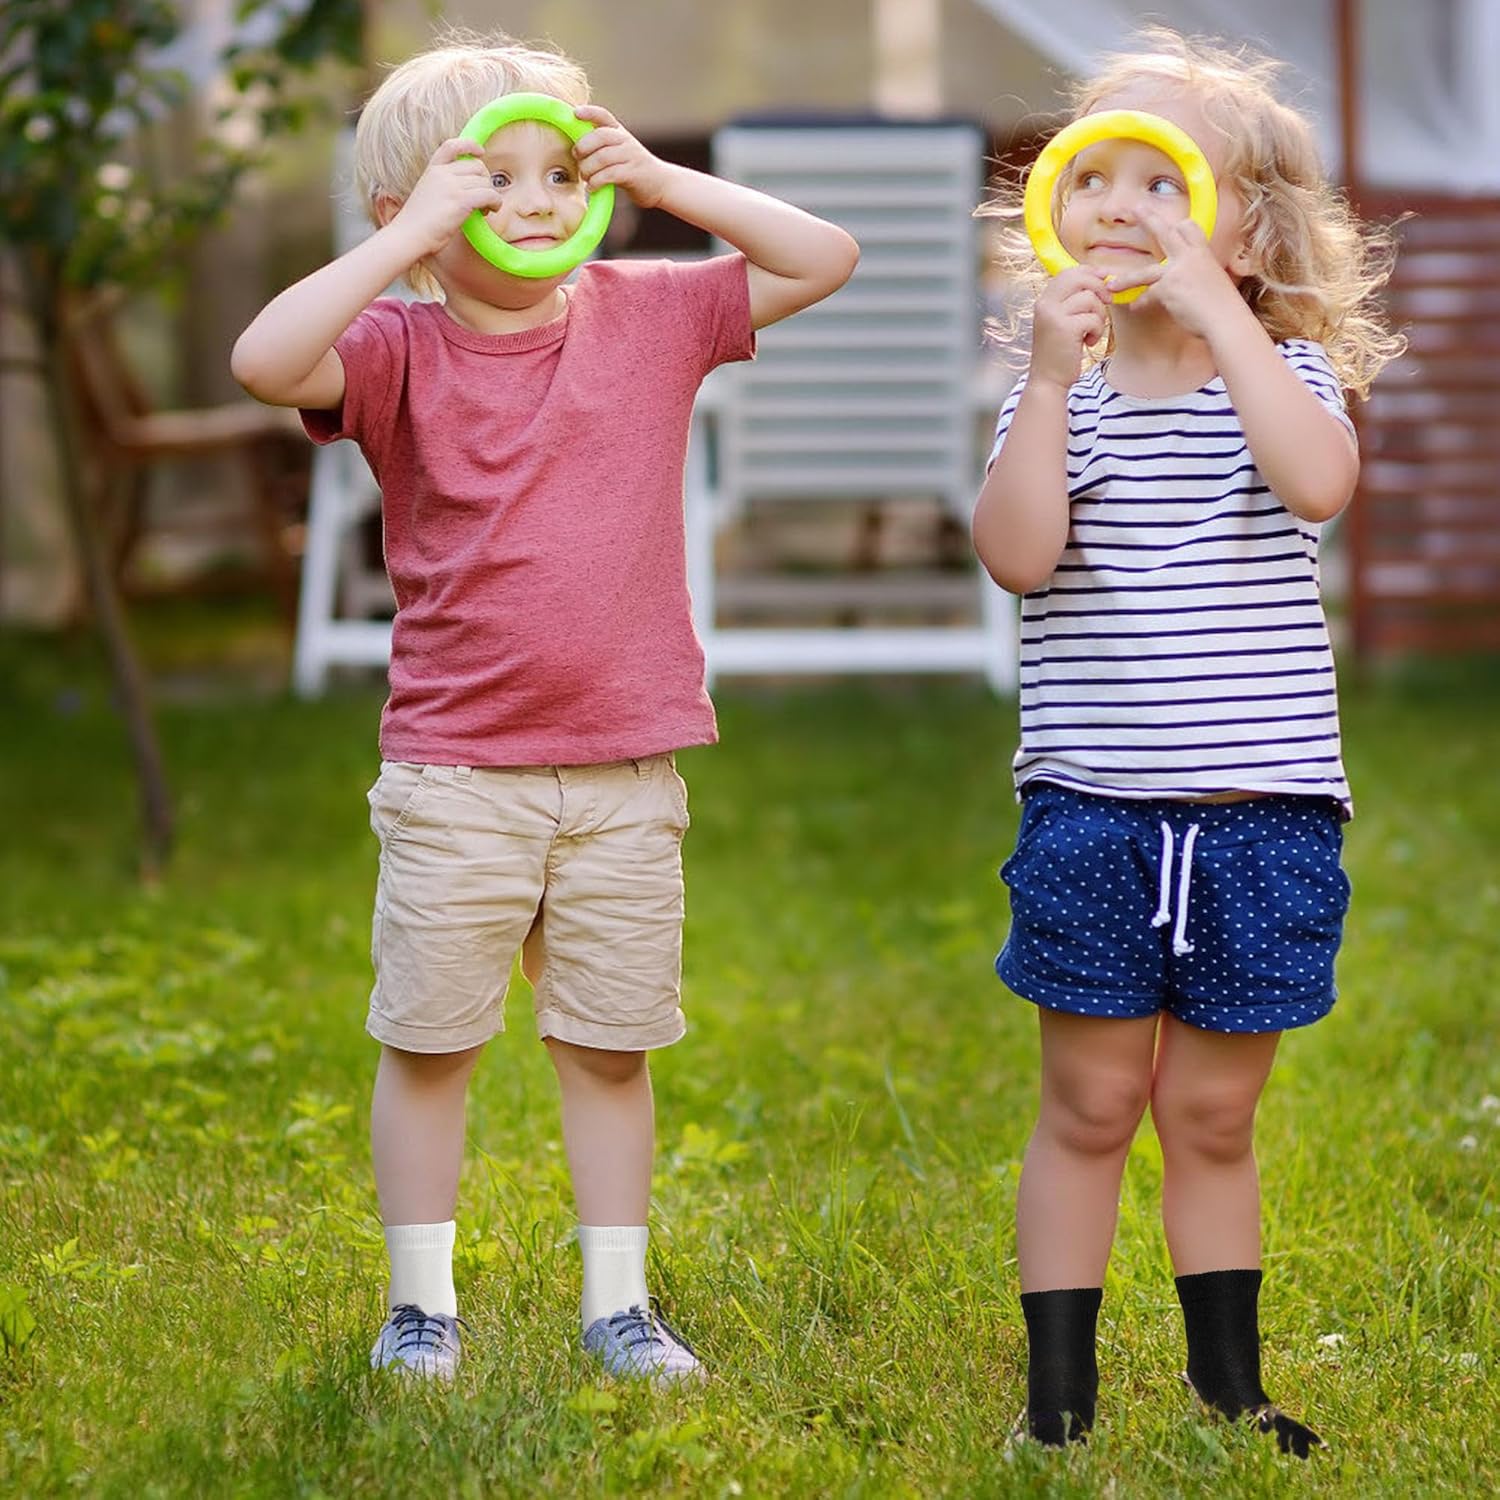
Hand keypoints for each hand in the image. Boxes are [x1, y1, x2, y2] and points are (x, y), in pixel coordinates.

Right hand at [387, 138, 503, 257]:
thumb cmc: (418, 223)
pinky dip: (496, 202)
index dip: (469, 145)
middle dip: (485, 180)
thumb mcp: (428, 193)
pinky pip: (489, 194)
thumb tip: (468, 188)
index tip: (480, 152)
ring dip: (490, 195)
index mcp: (433, 169)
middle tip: (483, 198)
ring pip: (485, 182)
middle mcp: (442, 174)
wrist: (409, 235)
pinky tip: (491, 210)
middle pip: (477, 166)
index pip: (452, 146)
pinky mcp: (461, 201)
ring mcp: (452, 186)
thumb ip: (444, 185)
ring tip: (484, 209)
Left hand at [571, 105, 670, 208]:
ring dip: (587, 169)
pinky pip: (608, 175)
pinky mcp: (632, 174)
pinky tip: (593, 186)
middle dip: (583, 147)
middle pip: (599, 136)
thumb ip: (602, 146)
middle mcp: (626, 141)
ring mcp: (630, 156)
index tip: (576, 113)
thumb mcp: (620, 150)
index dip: (589, 112)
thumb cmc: (634, 168)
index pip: (603, 116)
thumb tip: (574, 146)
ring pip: (601, 158)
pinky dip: (596, 182)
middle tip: (577, 158)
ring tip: (586, 176)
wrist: (662, 184)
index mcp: (620, 133)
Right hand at [1030, 265, 1111, 389]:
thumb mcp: (1060, 321)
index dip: (1089, 272)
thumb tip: (1100, 278)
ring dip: (1099, 315)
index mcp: (1044, 301)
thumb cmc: (1059, 352)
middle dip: (1099, 288)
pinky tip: (1089, 342)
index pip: (1067, 273)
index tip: (1103, 280)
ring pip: (1090, 299)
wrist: (1048, 380)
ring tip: (1092, 331)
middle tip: (1107, 302)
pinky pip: (1093, 318)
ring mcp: (1054, 316)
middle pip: (1080, 278)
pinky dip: (1097, 330)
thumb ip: (1072, 301)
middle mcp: (1045, 305)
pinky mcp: (1065, 328)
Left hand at [1104, 209, 1242, 336]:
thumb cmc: (1225, 307)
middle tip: (1137, 207)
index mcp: (1203, 253)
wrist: (1226, 319)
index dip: (1180, 226)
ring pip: (1144, 272)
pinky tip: (1134, 308)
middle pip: (1166, 233)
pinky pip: (1147, 295)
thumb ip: (1201, 277)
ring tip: (1110, 282)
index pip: (1190, 228)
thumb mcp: (1216, 283)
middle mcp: (1190, 257)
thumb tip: (1196, 285)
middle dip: (1149, 219)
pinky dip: (1141, 303)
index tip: (1174, 224)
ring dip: (1125, 279)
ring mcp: (1178, 271)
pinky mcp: (1168, 288)